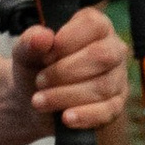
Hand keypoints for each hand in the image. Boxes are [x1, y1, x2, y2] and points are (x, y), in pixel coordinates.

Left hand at [10, 2, 126, 137]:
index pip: (92, 25)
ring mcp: (118, 79)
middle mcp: (113, 49)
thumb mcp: (26, 52)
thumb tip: (42, 37)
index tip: (45, 56)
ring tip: (39, 101)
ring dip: (66, 96)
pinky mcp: (115, 105)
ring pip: (102, 87)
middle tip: (39, 81)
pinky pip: (107, 111)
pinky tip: (66, 118)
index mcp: (95, 26)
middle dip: (65, 71)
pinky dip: (85, 116)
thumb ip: (31, 41)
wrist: (34, 100)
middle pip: (101, 56)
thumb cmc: (37, 67)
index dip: (67, 41)